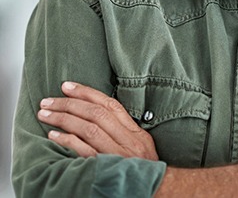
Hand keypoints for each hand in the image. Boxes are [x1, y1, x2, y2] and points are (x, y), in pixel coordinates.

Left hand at [37, 81, 158, 160]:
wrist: (157, 193)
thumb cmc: (144, 172)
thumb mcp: (142, 147)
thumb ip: (124, 131)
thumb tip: (99, 115)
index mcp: (136, 133)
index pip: (110, 105)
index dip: (87, 93)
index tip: (67, 86)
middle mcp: (128, 141)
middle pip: (96, 114)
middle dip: (69, 104)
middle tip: (48, 101)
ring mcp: (118, 155)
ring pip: (89, 129)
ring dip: (64, 119)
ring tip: (46, 115)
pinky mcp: (107, 169)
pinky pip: (85, 152)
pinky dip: (68, 141)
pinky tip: (54, 136)